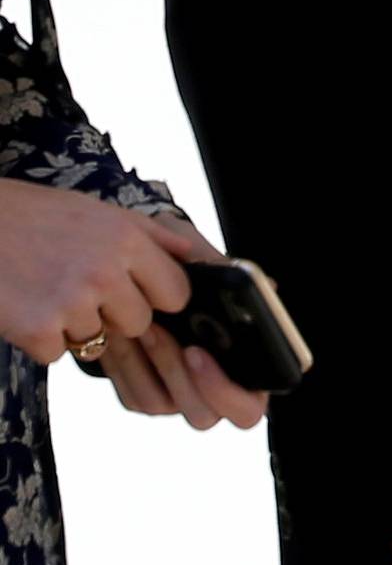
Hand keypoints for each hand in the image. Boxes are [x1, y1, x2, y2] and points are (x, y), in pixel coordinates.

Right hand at [0, 179, 197, 364]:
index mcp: (127, 240)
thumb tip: (193, 255)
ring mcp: (71, 303)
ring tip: (48, 290)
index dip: (156, 297)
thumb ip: (151, 234)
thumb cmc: (36, 214)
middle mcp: (106, 272)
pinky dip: (40, 340)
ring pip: (97, 342)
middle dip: (116, 316)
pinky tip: (26, 307)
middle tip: (81, 290)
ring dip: (74, 327)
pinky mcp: (37, 330)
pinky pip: (56, 354)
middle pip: (140, 324)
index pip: (176, 293)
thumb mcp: (99, 210)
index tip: (135, 291)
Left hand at [94, 214, 268, 428]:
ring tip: (141, 324)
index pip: (248, 408)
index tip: (196, 352)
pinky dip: (125, 366)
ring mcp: (177, 397)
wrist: (141, 269)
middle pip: (202, 416)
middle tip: (160, 335)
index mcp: (249, 371)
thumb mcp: (205, 261)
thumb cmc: (186, 265)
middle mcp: (214, 392)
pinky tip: (121, 332)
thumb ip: (231, 277)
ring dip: (148, 363)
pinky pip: (132, 396)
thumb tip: (269, 287)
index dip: (226, 391)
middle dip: (177, 376)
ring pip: (159, 405)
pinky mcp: (143, 395)